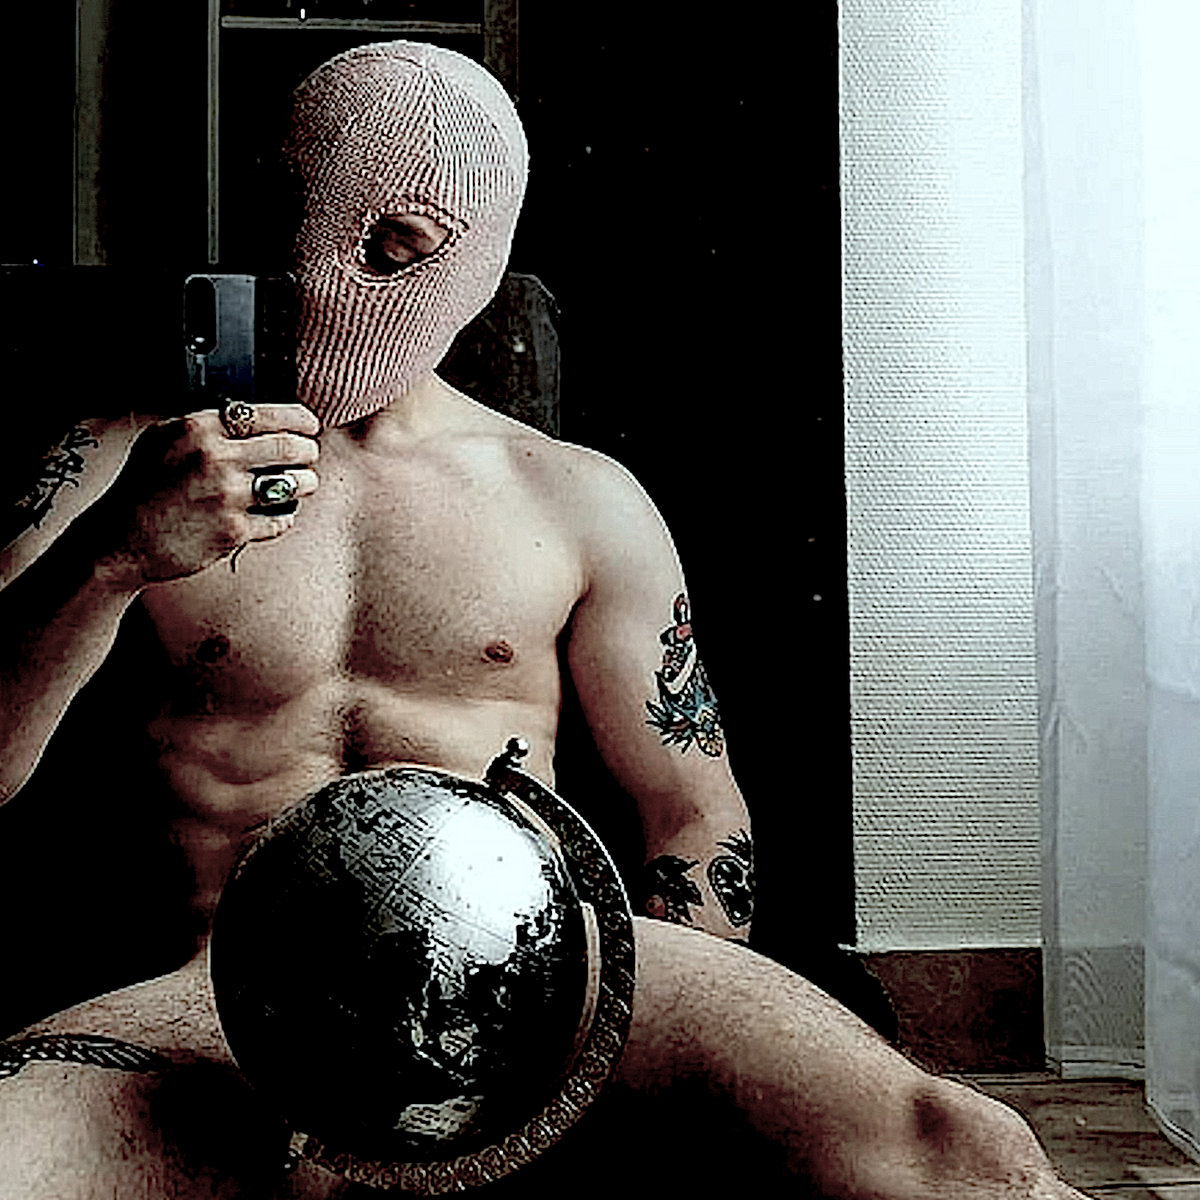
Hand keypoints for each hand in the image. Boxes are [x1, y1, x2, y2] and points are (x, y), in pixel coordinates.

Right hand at [100, 404, 319, 585]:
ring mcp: (227, 497)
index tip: (309, 425)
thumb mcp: (162, 439)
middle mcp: (215, 460)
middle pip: (290, 448)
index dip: (298, 420)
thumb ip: (205, 425)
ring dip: (305, 483)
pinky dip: (284, 517)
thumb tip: (251, 417)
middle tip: (309, 455)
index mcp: (198, 430)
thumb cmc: (141, 489)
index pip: (266, 415)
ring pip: (294, 484)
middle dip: (308, 451)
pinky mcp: (234, 531)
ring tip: (301, 484)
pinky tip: (276, 514)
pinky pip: (281, 520)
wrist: (119, 540)